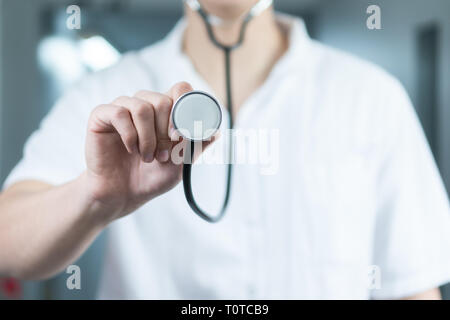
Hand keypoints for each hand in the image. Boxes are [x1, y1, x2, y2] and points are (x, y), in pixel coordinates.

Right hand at [83, 82, 212, 221]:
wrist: (123, 194)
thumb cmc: (152, 177)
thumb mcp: (181, 164)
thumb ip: (195, 146)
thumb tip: (214, 133)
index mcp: (165, 112)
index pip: (180, 89)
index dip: (185, 106)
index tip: (182, 134)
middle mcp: (145, 105)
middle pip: (163, 100)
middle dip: (166, 131)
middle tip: (163, 155)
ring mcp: (123, 108)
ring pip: (142, 107)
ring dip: (148, 137)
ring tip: (147, 157)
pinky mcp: (102, 115)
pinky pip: (119, 113)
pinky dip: (129, 135)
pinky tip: (130, 149)